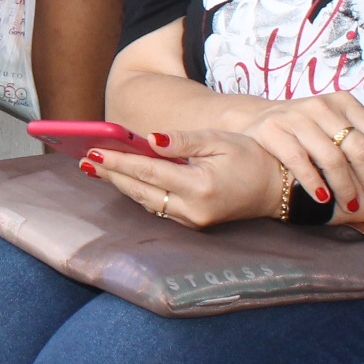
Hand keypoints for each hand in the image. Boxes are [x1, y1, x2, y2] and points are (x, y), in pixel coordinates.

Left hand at [88, 128, 284, 227]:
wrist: (278, 189)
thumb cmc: (250, 157)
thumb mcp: (219, 140)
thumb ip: (182, 141)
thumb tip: (148, 139)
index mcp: (199, 186)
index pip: (147, 171)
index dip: (118, 161)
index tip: (94, 151)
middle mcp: (193, 209)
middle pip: (140, 190)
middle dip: (111, 174)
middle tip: (85, 160)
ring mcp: (193, 220)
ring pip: (146, 202)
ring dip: (121, 185)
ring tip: (96, 169)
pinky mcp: (194, 224)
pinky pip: (158, 207)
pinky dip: (138, 192)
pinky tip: (124, 180)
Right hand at [239, 94, 363, 216]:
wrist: (257, 119)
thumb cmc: (308, 128)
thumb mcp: (341, 124)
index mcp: (343, 102)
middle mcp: (321, 106)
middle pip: (359, 148)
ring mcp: (295, 117)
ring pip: (332, 157)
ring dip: (346, 187)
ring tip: (353, 206)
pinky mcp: (272, 130)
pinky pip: (299, 161)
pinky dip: (314, 183)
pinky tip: (323, 199)